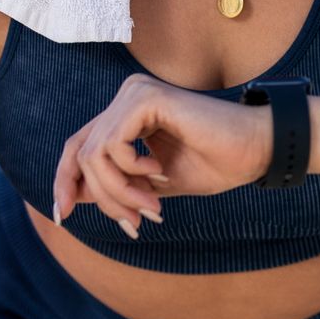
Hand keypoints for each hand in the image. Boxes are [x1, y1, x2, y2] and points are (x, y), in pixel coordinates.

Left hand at [50, 74, 271, 238]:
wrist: (256, 151)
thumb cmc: (216, 164)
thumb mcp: (153, 184)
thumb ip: (118, 184)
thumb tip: (73, 197)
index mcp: (128, 113)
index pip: (77, 145)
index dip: (64, 181)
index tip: (62, 217)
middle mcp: (127, 96)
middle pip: (81, 154)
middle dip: (101, 198)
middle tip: (134, 224)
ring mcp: (135, 93)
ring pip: (93, 153)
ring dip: (118, 192)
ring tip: (151, 208)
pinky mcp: (146, 98)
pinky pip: (112, 145)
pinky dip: (130, 172)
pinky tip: (160, 176)